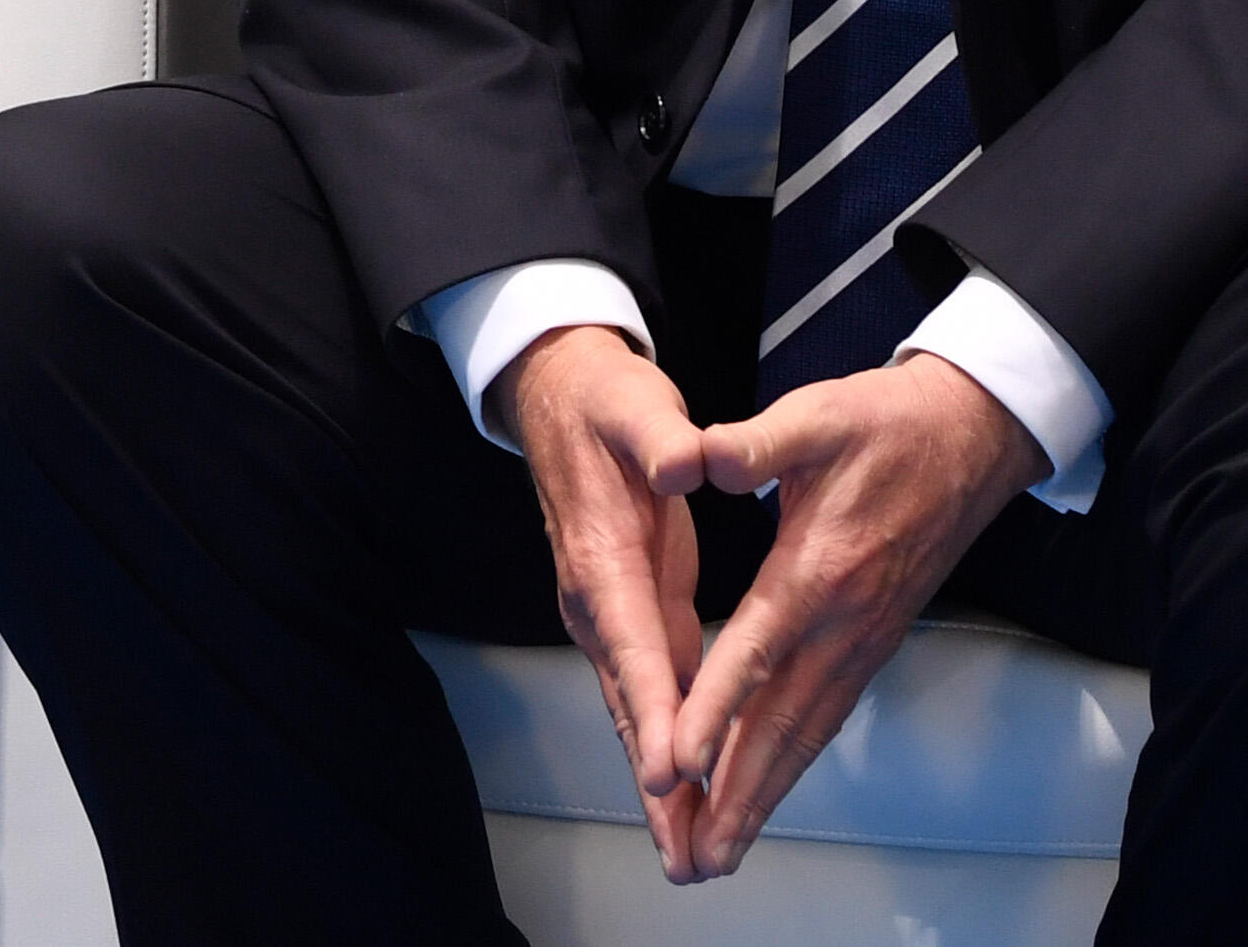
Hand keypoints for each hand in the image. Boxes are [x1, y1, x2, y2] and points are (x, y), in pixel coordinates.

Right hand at [502, 324, 717, 875]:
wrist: (560, 398)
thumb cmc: (605, 404)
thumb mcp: (637, 405)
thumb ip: (662, 437)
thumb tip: (686, 463)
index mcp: (603, 553)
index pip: (634, 642)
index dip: (653, 707)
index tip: (670, 768)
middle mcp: (596, 599)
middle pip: (628, 703)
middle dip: (655, 781)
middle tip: (683, 849)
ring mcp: (607, 613)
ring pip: (635, 710)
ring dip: (659, 783)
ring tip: (687, 847)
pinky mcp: (627, 615)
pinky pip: (647, 692)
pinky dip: (664, 745)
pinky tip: (686, 790)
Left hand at [654, 355, 1048, 877]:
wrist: (971, 437)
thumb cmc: (888, 424)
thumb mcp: (815, 416)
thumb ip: (753, 443)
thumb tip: (695, 455)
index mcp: (819, 569)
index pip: (755, 653)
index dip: (715, 709)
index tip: (680, 761)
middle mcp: (843, 621)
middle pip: (783, 723)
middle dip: (738, 791)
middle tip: (700, 854)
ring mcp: (863, 638)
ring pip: (808, 732)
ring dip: (765, 793)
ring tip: (725, 847)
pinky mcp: (873, 641)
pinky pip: (827, 716)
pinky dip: (793, 761)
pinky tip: (768, 787)